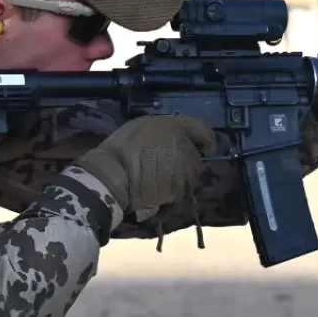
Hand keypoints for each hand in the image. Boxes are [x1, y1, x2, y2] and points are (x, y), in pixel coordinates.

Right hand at [72, 115, 216, 221]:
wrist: (111, 173)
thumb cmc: (123, 145)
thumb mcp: (143, 124)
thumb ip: (166, 130)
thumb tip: (181, 137)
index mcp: (177, 128)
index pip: (204, 132)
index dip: (206, 140)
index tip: (204, 147)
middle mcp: (185, 149)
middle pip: (197, 159)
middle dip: (189, 162)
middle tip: (171, 164)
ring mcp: (183, 172)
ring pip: (192, 177)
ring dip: (183, 178)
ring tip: (164, 179)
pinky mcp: (177, 192)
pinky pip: (182, 192)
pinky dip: (175, 191)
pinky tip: (161, 189)